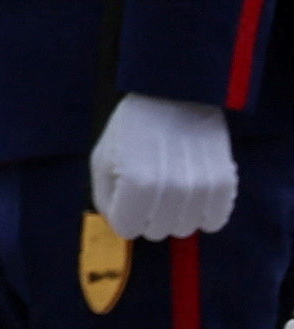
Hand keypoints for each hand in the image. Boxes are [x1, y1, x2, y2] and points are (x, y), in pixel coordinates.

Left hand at [95, 92, 240, 240]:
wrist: (174, 96)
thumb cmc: (131, 127)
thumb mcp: (103, 157)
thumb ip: (105, 197)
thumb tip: (119, 226)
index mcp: (137, 183)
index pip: (127, 229)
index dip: (123, 214)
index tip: (126, 197)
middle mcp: (172, 189)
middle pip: (157, 232)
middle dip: (147, 216)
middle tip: (148, 191)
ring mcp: (201, 187)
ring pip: (185, 229)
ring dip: (174, 215)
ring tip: (170, 188)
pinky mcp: (224, 183)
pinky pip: (215, 221)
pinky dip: (202, 214)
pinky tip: (193, 195)